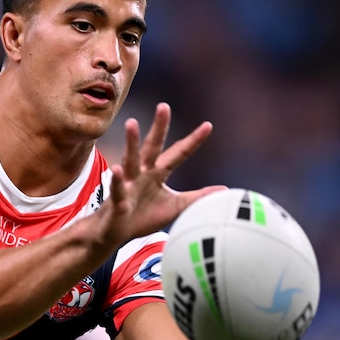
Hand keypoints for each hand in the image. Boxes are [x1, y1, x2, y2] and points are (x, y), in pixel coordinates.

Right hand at [99, 102, 224, 244]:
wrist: (115, 233)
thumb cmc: (143, 217)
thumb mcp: (175, 207)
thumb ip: (196, 197)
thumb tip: (224, 190)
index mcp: (158, 173)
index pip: (178, 153)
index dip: (192, 141)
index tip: (207, 125)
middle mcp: (142, 173)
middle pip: (152, 147)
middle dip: (159, 127)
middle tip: (164, 106)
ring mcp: (128, 184)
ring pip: (130, 160)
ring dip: (132, 143)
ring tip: (132, 123)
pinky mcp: (117, 201)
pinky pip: (117, 189)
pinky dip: (117, 181)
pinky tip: (116, 170)